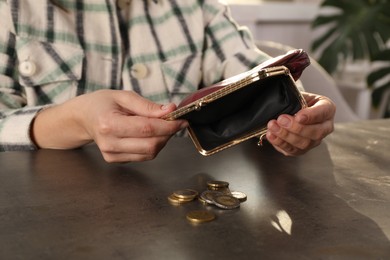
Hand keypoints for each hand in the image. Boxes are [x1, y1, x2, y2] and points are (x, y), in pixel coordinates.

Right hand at [32, 90, 186, 162]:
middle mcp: (109, 143)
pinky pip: (143, 156)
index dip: (169, 125)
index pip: (147, 129)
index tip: (182, 119)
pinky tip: (149, 134)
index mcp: (108, 123)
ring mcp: (111, 155)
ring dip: (162, 140)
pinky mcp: (115, 160)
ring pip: (150, 153)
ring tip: (160, 126)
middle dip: (168, 134)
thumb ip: (147, 106)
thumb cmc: (102, 104)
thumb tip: (170, 110)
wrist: (83, 118)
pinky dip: (152, 146)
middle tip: (174, 122)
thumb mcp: (124, 96)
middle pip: (151, 145)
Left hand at [265, 92, 335, 155]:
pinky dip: (279, 143)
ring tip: (272, 126)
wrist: (290, 110)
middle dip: (296, 128)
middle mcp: (325, 127)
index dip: (311, 116)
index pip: (323, 112)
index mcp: (327, 109)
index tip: (298, 116)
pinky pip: (292, 150)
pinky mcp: (301, 149)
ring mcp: (314, 140)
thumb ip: (295, 92)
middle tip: (281, 119)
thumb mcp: (298, 92)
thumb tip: (289, 92)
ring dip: (285, 136)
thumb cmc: (296, 100)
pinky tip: (271, 135)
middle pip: (316, 133)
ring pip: (304, 144)